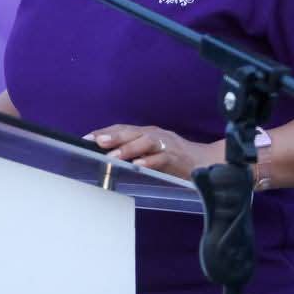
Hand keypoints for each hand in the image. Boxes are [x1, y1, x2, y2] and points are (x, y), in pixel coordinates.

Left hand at [84, 124, 220, 179]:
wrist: (208, 162)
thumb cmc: (174, 159)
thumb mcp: (151, 152)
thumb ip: (133, 152)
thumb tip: (107, 155)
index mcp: (146, 132)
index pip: (122, 128)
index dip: (104, 132)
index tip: (86, 138)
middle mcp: (155, 134)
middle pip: (131, 132)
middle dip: (113, 136)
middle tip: (96, 141)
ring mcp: (167, 144)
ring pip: (145, 142)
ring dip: (128, 148)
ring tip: (112, 155)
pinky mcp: (177, 157)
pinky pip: (162, 158)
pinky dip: (150, 161)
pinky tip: (139, 166)